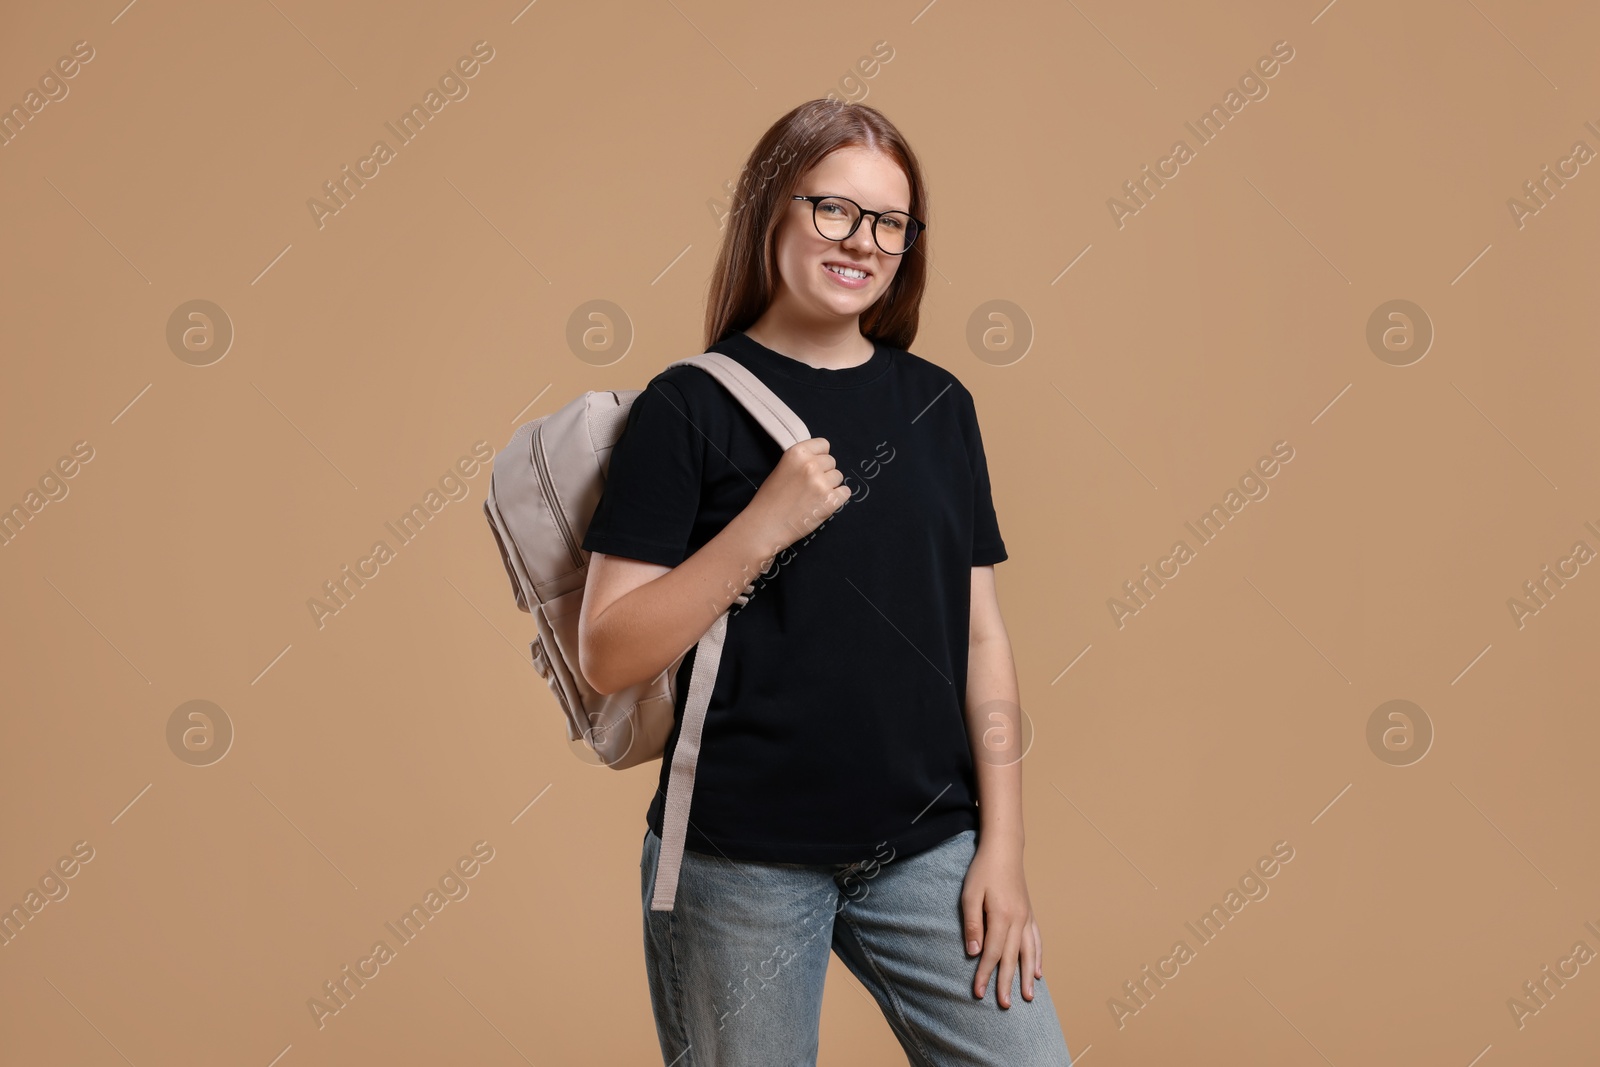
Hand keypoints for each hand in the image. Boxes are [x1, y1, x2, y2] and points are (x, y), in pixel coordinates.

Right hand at [744, 437, 849, 555]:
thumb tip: (821, 460)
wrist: (764, 526)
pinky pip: (845, 492)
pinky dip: (837, 498)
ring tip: (812, 497)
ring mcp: (821, 483)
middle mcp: (810, 465)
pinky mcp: (830, 501)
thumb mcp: (781, 469)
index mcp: (797, 453)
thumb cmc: (769, 500)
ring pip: (838, 477)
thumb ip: (801, 461)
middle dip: (823, 472)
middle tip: (809, 486)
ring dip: (830, 486)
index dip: (819, 456)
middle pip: (832, 462)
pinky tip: (822, 503)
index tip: (813, 466)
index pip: (823, 444)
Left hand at [960, 838, 1043, 1007]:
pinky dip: (1038, 958)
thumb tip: (973, 953)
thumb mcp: (970, 894)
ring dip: (1028, 976)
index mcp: (1001, 916)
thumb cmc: (983, 870)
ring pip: (1028, 953)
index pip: (992, 953)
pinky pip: (1036, 941)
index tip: (978, 993)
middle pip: (1012, 958)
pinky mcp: (1029, 914)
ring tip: (1028, 997)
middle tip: (1004, 1005)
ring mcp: (1026, 918)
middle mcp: (1018, 920)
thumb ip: (972, 924)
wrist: (1004, 849)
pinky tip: (1038, 971)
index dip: (984, 974)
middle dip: (1007, 983)